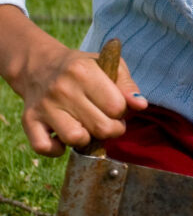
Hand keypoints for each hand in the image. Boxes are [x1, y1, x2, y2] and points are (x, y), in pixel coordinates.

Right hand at [21, 44, 146, 156]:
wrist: (39, 66)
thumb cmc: (81, 69)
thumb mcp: (107, 66)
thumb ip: (127, 85)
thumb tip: (140, 105)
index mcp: (83, 71)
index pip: (117, 107)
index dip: (121, 111)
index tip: (114, 106)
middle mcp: (62, 88)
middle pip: (101, 127)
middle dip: (111, 129)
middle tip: (106, 121)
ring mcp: (44, 106)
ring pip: (76, 139)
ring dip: (85, 139)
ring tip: (85, 127)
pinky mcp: (29, 120)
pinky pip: (45, 148)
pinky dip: (56, 149)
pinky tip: (62, 137)